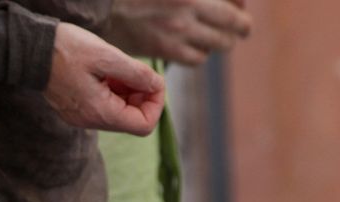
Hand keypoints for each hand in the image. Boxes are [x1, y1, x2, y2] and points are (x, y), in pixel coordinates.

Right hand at [44, 23, 165, 135]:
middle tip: (135, 71)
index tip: (152, 81)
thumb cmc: (66, 50)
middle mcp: (90, 121)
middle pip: (132, 120)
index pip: (143, 125)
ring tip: (118, 69)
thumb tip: (156, 85)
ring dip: (127, 92)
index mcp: (99, 112)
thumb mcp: (107, 56)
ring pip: (118, 112)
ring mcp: (82, 117)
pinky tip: (106, 73)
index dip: (155, 104)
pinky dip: (113, 91)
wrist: (31, 50)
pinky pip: (103, 106)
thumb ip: (136, 74)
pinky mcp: (76, 109)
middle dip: (141, 96)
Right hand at [104, 0, 252, 65]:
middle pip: (235, 24)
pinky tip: (195, 45)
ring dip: (223, 40)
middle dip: (241, 24)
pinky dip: (201, 53)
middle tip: (240, 25)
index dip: (241, 3)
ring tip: (219, 36)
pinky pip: (196, 58)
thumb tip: (235, 2)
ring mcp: (177, 31)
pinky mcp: (164, 49)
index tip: (239, 5)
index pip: (235, 2)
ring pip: (219, 44)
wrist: (98, 4)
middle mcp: (188, 8)